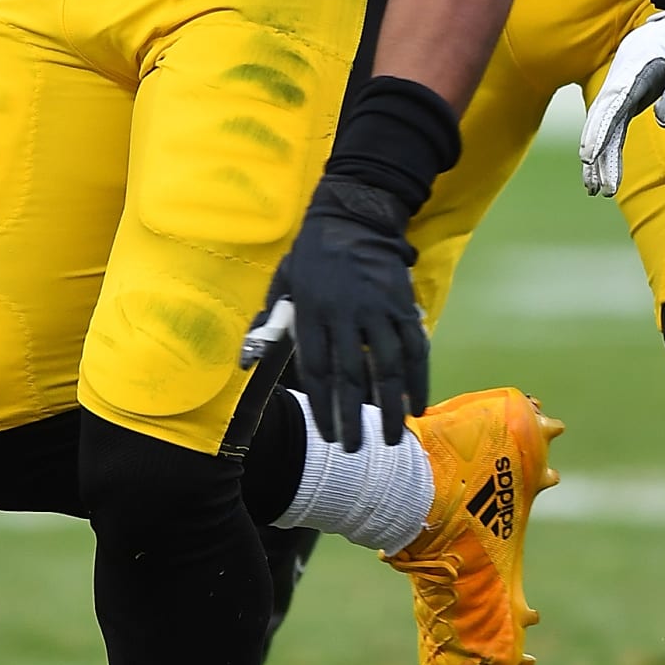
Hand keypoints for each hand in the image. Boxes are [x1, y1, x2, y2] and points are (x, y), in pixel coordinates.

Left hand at [276, 178, 429, 450]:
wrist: (353, 215)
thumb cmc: (312, 256)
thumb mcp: (282, 284)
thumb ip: (268, 325)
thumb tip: (245, 364)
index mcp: (311, 312)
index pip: (317, 369)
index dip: (324, 406)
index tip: (330, 434)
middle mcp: (345, 314)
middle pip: (352, 375)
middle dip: (356, 417)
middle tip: (358, 449)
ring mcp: (377, 309)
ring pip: (388, 366)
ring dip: (392, 406)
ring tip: (393, 437)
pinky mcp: (402, 303)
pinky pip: (414, 346)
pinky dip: (419, 378)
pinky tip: (419, 404)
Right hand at [580, 5, 664, 197]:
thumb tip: (664, 121)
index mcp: (640, 55)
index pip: (614, 96)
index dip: (600, 127)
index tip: (589, 155)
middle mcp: (631, 70)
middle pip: (608, 113)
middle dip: (600, 149)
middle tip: (597, 187)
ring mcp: (637, 82)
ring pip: (613, 121)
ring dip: (606, 153)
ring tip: (598, 188)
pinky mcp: (649, 94)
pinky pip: (625, 122)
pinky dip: (616, 146)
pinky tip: (610, 169)